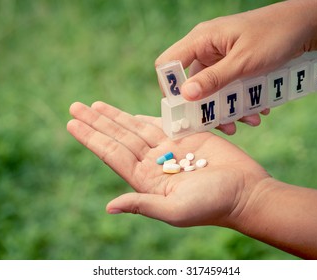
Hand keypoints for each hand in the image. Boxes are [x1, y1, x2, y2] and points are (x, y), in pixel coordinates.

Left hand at [67, 101, 269, 226]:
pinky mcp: (186, 138)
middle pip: (118, 137)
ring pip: (135, 128)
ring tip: (94, 105)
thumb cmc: (213, 205)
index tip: (71, 123)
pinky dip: (141, 116)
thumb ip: (143, 205)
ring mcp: (169, 149)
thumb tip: (109, 207)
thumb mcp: (176, 210)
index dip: (91, 138)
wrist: (245, 192)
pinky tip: (126, 113)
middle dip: (96, 122)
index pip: (112, 154)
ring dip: (114, 116)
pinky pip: (159, 123)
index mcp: (146, 180)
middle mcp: (153, 163)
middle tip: (75, 106)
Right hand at [156, 1, 314, 134]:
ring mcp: (219, 57)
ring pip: (212, 89)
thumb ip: (214, 79)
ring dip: (227, 108)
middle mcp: (205, 48)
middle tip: (222, 125)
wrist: (305, 26)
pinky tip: (256, 110)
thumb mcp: (244, 62)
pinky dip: (238, 100)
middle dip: (206, 107)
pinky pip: (227, 87)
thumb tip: (185, 96)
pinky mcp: (232, 65)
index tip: (185, 111)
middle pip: (191, 83)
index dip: (171, 89)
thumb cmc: (275, 36)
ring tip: (248, 121)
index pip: (168, 64)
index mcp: (201, 40)